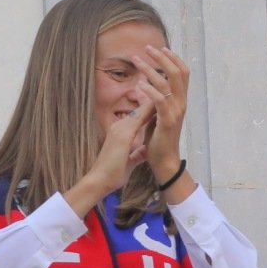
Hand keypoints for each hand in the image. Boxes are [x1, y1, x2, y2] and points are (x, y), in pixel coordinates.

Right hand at [66, 96, 156, 216]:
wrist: (98, 182)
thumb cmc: (113, 172)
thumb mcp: (128, 159)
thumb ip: (136, 152)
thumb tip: (143, 150)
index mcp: (122, 133)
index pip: (140, 116)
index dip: (152, 107)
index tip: (165, 99)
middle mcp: (120, 127)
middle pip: (140, 108)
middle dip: (153, 98)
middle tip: (167, 85)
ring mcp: (120, 129)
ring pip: (140, 110)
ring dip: (152, 99)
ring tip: (166, 87)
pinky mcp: (122, 135)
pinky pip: (137, 119)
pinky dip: (148, 110)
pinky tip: (158, 103)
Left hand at [130, 45, 191, 186]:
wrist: (164, 161)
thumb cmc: (159, 140)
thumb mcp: (157, 116)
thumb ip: (154, 101)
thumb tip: (145, 86)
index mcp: (180, 100)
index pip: (182, 73)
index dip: (173, 58)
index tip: (160, 48)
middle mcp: (181, 103)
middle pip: (177, 72)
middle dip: (162, 57)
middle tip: (147, 47)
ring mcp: (176, 112)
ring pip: (167, 83)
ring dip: (150, 69)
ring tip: (136, 60)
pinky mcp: (167, 121)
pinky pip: (159, 101)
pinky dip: (149, 90)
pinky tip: (138, 84)